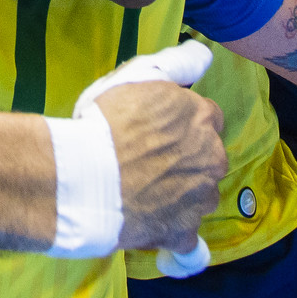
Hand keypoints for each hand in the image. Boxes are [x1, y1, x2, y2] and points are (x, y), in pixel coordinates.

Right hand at [92, 80, 226, 253]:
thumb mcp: (138, 77)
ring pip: (199, 196)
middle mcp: (212, 158)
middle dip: (186, 159)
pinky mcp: (183, 234)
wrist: (85, 177)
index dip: (182, 124)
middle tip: (148, 161)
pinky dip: (177, 240)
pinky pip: (189, 243)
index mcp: (202, 118)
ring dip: (182, 195)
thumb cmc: (106, 122)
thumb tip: (205, 54)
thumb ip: (177, 63)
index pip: (206, 118)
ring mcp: (200, 199)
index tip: (158, 130)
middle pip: (207, 158)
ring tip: (145, 194)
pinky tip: (160, 238)